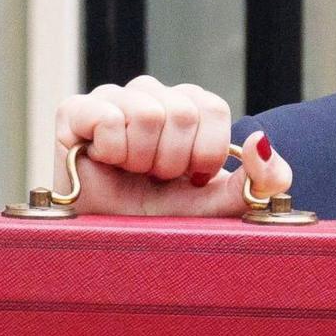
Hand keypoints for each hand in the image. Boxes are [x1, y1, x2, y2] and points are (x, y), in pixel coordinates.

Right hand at [49, 76, 292, 216]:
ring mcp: (113, 98)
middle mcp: (152, 94)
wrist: (109, 241)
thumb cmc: (163, 219)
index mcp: (189, 106)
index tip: (191, 178)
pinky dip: (111, 151)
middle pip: (182, 112)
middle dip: (173, 162)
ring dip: (142, 159)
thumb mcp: (221, 205)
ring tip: (132, 173)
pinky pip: (107, 117)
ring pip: (148, 113)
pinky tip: (105, 162)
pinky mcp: (74, 109)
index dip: (206, 152)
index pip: (213, 108)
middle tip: (156, 179)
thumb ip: (261, 180)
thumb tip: (260, 139)